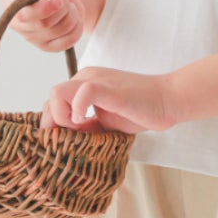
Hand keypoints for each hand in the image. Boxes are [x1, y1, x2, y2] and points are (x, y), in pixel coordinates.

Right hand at [2, 0, 85, 51]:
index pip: (23, 15)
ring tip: (67, 5)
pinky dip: (77, 26)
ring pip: (59, 31)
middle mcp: (17, 23)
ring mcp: (32, 38)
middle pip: (44, 24)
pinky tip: (72, 17)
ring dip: (72, 14)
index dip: (43, 9)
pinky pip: (69, 40)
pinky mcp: (48, 46)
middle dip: (62, 7)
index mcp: (10, 1)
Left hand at [39, 66, 178, 134]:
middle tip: (73, 137)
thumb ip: (83, 127)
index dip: (54, 124)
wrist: (167, 100)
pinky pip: (81, 93)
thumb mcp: (103, 122)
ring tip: (81, 130)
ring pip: (57, 93)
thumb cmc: (138, 111)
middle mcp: (86, 76)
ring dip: (62, 118)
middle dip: (55, 124)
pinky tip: (88, 121)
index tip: (69, 139)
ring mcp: (96, 79)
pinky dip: (78, 110)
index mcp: (84, 83)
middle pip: (50, 98)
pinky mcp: (108, 87)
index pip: (53, 102)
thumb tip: (61, 140)